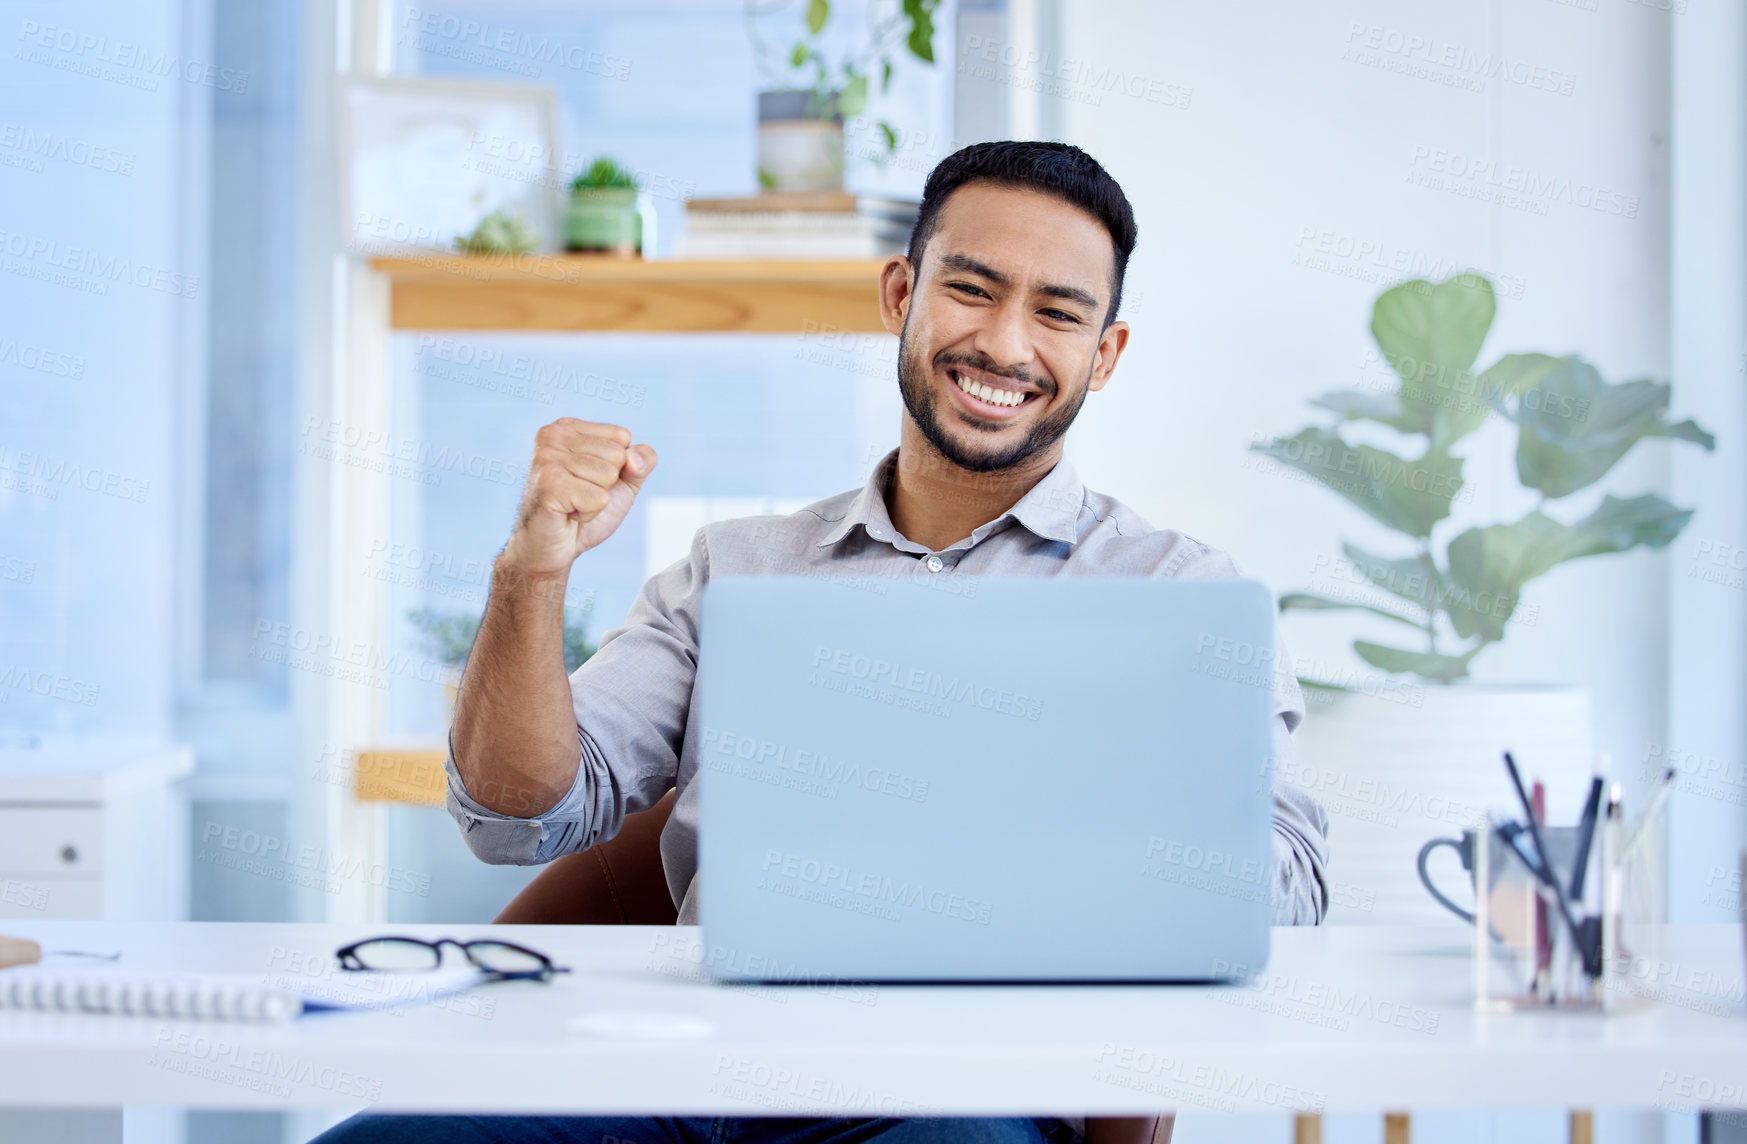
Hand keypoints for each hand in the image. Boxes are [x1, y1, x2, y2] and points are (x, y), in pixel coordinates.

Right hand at [499, 418, 657, 576]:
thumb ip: (641, 462)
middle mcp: (553, 435)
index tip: (588, 480)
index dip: (616, 467)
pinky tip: (566, 513)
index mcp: (568, 427)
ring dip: (595, 500)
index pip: (622, 437)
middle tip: (578, 495)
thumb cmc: (582, 510)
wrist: (551, 548)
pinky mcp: (549, 483)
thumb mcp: (622, 482)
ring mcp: (547, 458)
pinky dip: (588, 513)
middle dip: (605, 485)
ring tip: (571, 504)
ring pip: (608, 476)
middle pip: (617, 455)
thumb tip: (633, 459)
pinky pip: (598, 498)